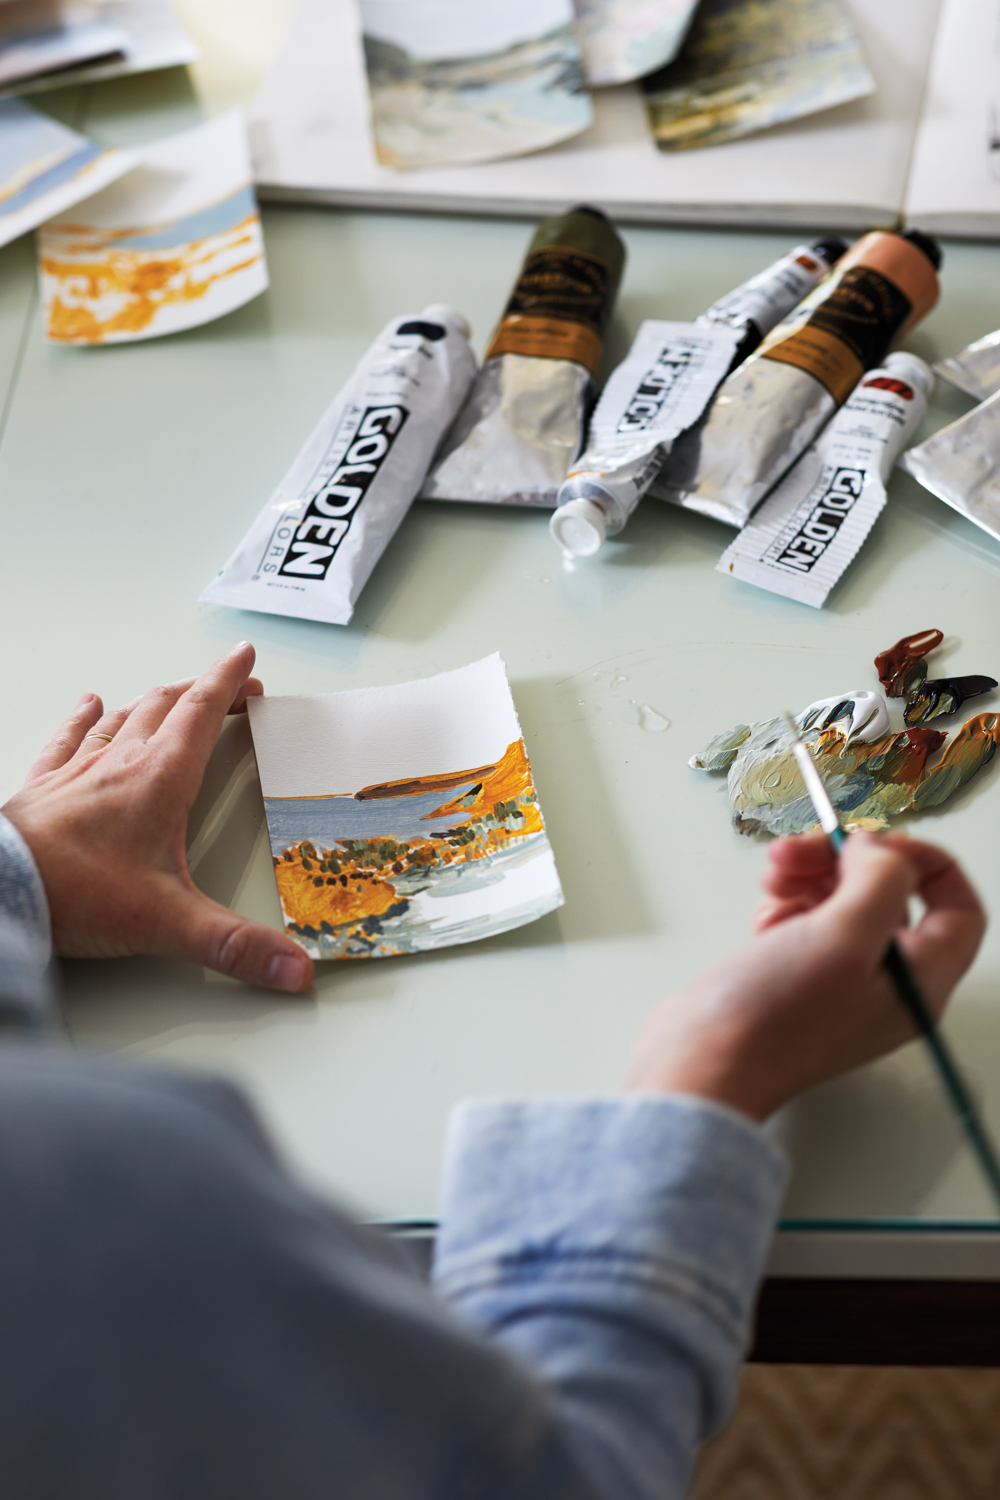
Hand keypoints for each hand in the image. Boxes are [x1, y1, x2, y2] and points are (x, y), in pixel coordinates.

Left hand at [2, 643, 313, 993]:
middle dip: (205, 691)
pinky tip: (89, 706)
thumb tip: (295, 969)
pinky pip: (69, 739)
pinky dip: (85, 719)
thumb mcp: (169, 924)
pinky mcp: (44, 788)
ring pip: (124, 717)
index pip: (204, 713)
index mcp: (160, 780)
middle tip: (232, 686)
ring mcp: (78, 771)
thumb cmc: (76, 894)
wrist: (0, 889)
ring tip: (173, 691)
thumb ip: (235, 945)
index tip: (247, 661)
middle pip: (169, 707)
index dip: (229, 682)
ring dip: (155, 700)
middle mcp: (120, 763)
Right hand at [626, 832, 984, 1119]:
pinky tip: (764, 920)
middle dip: (845, 860)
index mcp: (919, 982)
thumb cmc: (774, 1020)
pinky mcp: (799, 975)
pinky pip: (805, 918)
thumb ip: (880, 880)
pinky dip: (784, 904)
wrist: (703, 1061)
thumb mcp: (842, 937)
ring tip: (774, 877)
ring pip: (842, 899)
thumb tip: (878, 849)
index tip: (874, 842)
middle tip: (803, 849)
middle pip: (889, 894)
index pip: (957, 907)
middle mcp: (887, 982)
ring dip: (809, 874)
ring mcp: (841, 980)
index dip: (923, 863)